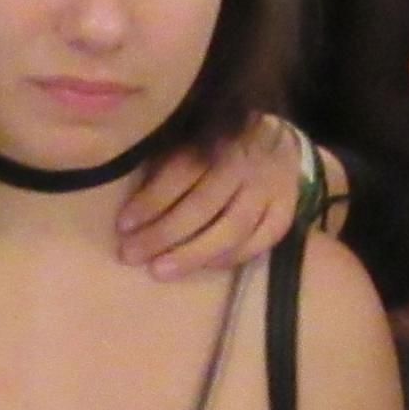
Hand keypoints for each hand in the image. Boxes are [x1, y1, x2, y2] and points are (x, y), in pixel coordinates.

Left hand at [119, 117, 304, 276]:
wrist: (281, 146)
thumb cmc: (222, 146)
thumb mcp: (194, 140)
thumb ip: (168, 161)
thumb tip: (130, 201)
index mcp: (217, 139)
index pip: (180, 173)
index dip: (150, 201)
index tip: (123, 225)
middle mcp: (245, 163)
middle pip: (202, 205)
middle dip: (163, 234)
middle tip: (132, 254)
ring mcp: (269, 188)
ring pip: (231, 227)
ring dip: (194, 253)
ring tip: (160, 270)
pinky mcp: (285, 210)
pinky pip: (261, 240)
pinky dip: (233, 256)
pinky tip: (207, 266)